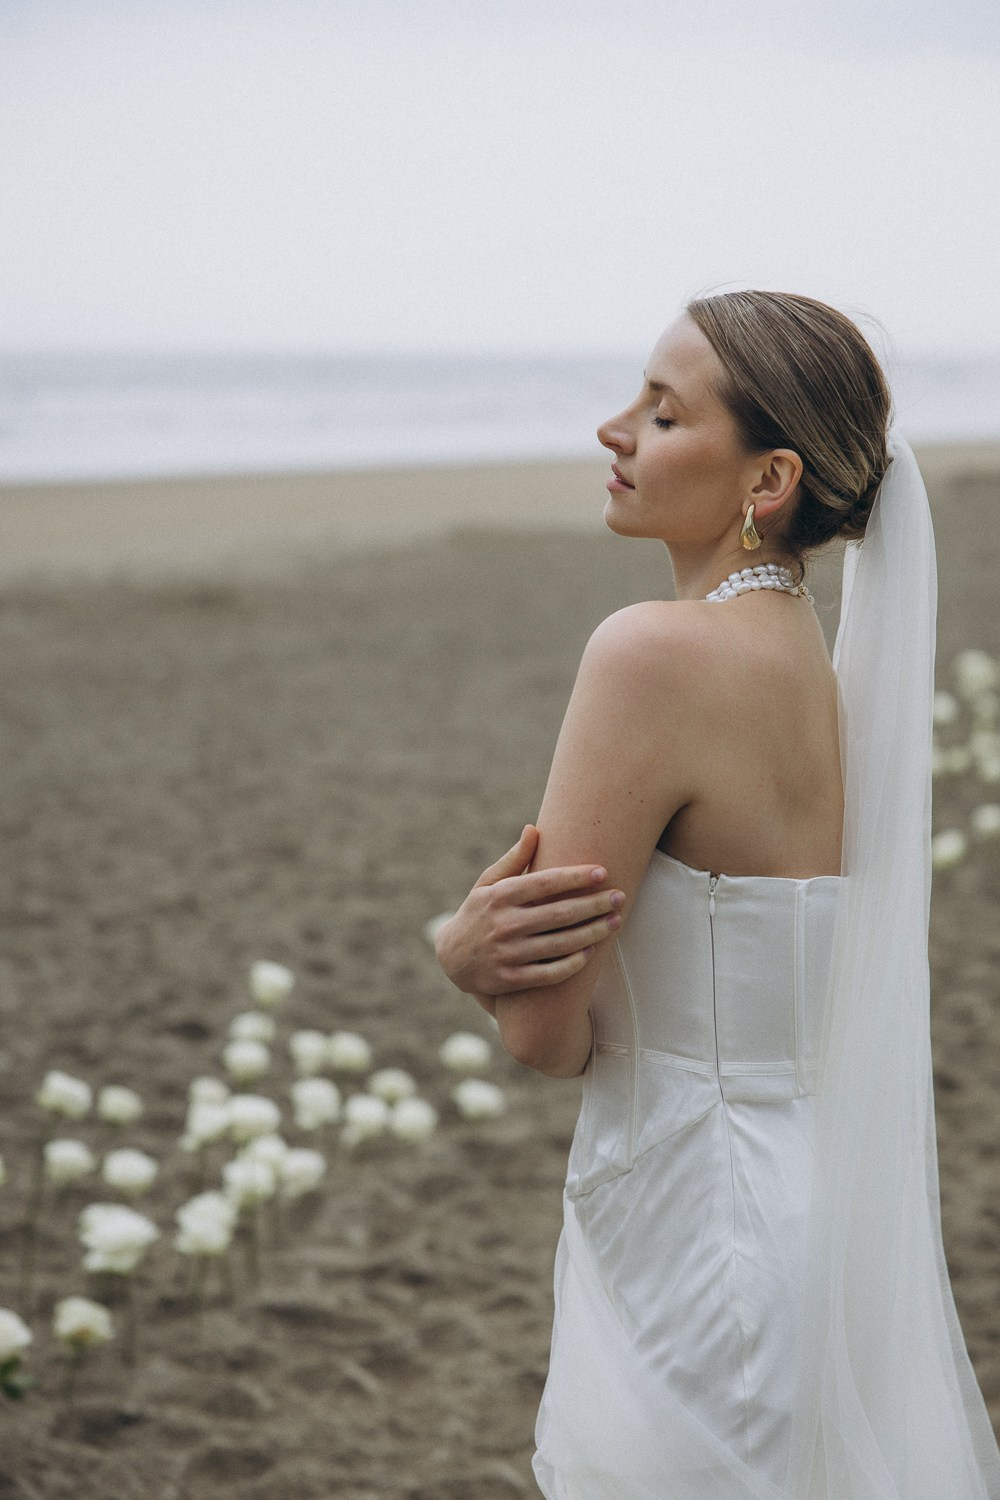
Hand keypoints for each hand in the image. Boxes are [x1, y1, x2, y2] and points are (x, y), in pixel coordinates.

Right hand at [434, 824, 623, 996]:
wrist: (452, 958)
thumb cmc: (479, 912)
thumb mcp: (488, 882)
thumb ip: (514, 859)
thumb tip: (534, 829)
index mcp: (500, 896)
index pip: (545, 883)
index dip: (576, 877)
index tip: (602, 872)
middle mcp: (504, 924)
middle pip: (559, 914)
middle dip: (594, 905)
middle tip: (619, 897)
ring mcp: (508, 954)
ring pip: (560, 944)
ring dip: (592, 933)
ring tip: (615, 922)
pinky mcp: (511, 979)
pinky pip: (550, 974)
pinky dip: (573, 964)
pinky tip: (591, 952)